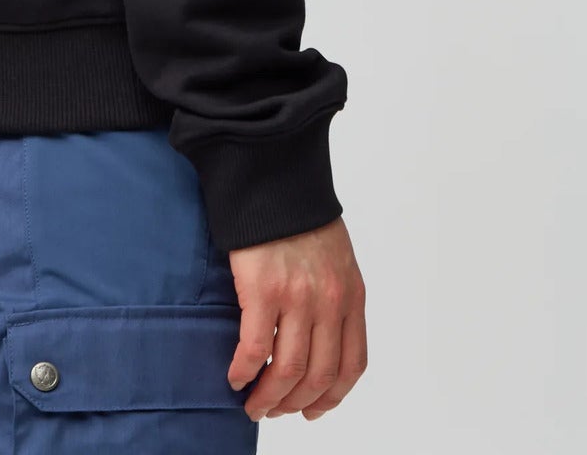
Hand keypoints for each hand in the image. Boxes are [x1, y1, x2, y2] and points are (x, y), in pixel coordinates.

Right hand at [224, 213, 367, 421]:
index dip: (332, 397)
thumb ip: (332, 295)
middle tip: (274, 410)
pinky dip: (243, 371)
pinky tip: (235, 376)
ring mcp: (298, 297)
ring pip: (287, 371)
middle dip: (295, 404)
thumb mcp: (335, 257)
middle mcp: (329, 301)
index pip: (351, 364)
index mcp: (350, 294)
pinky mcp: (263, 290)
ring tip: (253, 404)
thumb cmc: (298, 214)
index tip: (312, 410)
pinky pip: (255, 349)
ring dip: (268, 398)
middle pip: (319, 376)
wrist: (273, 175)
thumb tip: (315, 338)